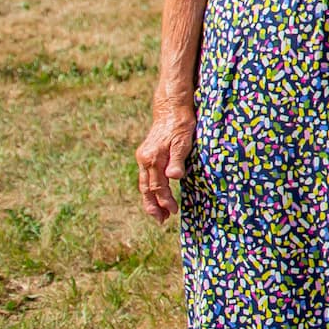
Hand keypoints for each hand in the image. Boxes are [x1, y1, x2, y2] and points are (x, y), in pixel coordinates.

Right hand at [136, 95, 196, 220]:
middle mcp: (144, 159)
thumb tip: (174, 178)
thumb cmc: (180, 124)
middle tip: (161, 221)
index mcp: (152, 159)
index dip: (165, 201)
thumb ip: (178, 160)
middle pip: (147, 189)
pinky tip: (157, 194)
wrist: (171, 108)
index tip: (173, 212)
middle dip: (153, 206)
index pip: (158, 187)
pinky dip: (150, 188)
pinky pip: (146, 176)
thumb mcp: (183, 141)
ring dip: (151, 199)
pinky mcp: (147, 154)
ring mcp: (144, 157)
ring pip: (144, 184)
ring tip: (159, 213)